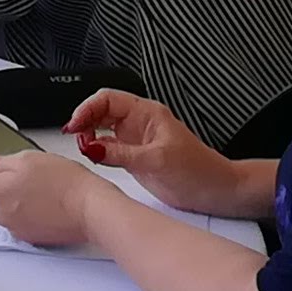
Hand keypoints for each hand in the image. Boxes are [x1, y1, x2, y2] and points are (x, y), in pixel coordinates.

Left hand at [0, 144, 110, 249]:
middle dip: (2, 184)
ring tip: (42, 189)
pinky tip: (48, 204)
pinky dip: (29, 212)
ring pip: (6, 208)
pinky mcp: (31, 237)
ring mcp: (15, 228)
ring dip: (16, 198)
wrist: (89, 208)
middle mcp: (0, 215)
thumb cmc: (64, 182)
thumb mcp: (27, 158)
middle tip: (28, 174)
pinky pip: (22, 221)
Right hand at [68, 88, 217, 205]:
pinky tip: (93, 157)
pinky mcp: (134, 157)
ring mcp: (135, 140)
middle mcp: (139, 123)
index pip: (108, 99)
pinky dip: (96, 150)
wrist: (216, 191)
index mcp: (147, 113)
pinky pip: (108, 147)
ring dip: (88, 136)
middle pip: (101, 111)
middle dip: (84, 121)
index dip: (87, 108)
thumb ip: (122, 153)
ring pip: (102, 128)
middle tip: (75, 138)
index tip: (75, 125)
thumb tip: (92, 147)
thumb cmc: (199, 170)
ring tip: (84, 149)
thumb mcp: (157, 160)